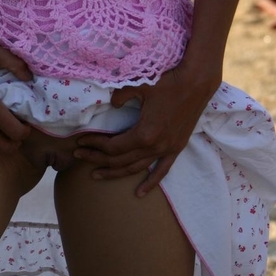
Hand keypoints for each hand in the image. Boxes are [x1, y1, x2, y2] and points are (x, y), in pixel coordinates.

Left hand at [72, 63, 218, 195]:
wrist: (196, 82)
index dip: (95, 144)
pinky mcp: (176, 148)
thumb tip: (113, 105)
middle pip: (120, 160)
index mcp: (144, 134)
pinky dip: (150, 183)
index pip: (113, 147)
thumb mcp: (138, 85)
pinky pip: (162, 171)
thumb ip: (120, 96)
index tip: (80, 140)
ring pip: (137, 168)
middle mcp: (155, 147)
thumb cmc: (167, 81)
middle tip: (79, 155)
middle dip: (97, 159)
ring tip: (96, 174)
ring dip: (115, 173)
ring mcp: (167, 150)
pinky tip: (139, 193)